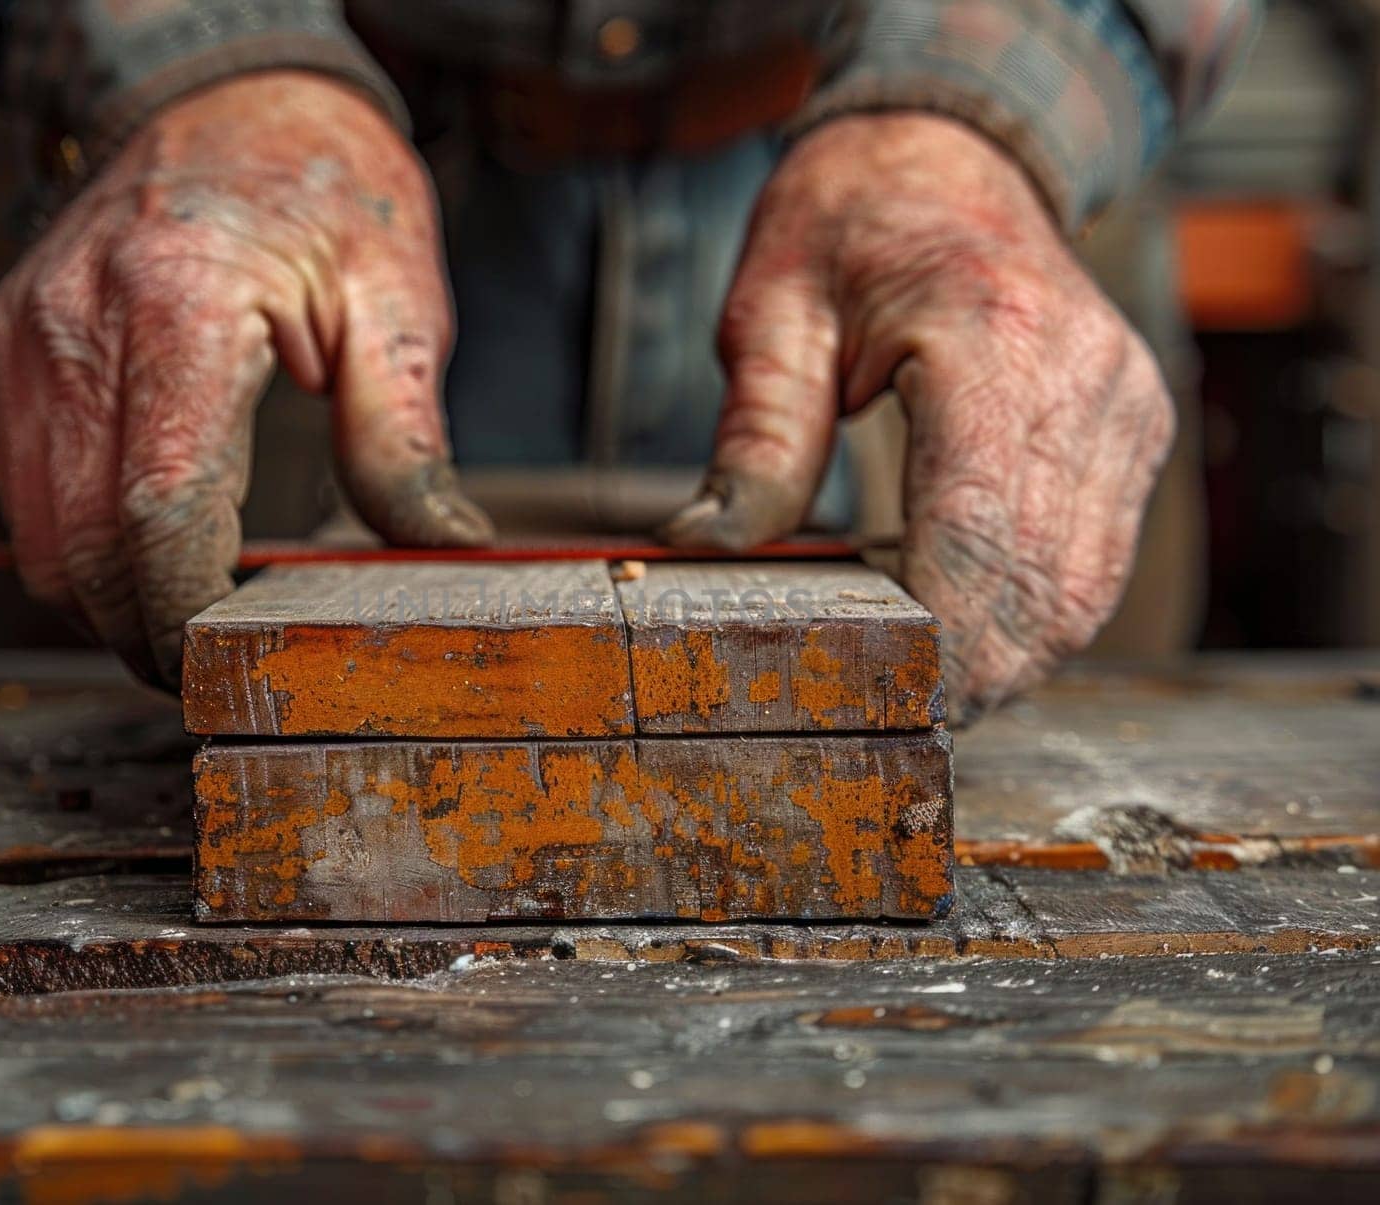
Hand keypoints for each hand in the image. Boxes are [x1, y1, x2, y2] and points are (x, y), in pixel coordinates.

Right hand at [0, 71, 490, 685]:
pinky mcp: (5, 361)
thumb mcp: (395, 298)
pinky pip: (30, 501)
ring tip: (197, 620)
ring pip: (41, 545)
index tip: (241, 667)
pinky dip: (88, 551)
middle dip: (149, 637)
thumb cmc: (315, 180)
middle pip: (82, 554)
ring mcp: (23, 348)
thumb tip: (442, 549)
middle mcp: (74, 331)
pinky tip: (157, 554)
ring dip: (113, 606)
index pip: (159, 515)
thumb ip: (406, 439)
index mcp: (177, 308)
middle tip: (225, 670)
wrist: (222, 101)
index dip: (191, 617)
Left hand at [664, 113, 1174, 720]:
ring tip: (922, 693)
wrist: (948, 159)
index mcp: (995, 339)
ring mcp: (1124, 408)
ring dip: (1009, 661)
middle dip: (971, 676)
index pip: (979, 533)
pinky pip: (1095, 563)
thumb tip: (706, 547)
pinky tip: (964, 631)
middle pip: (1046, 587)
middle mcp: (1085, 381)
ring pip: (1085, 594)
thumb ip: (757, 434)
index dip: (934, 641)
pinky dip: (1033, 617)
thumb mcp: (773, 309)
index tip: (873, 700)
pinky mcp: (1132, 431)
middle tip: (888, 722)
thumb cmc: (853, 223)